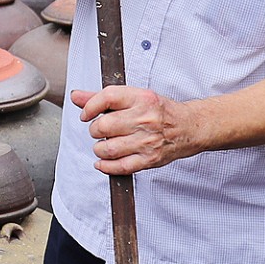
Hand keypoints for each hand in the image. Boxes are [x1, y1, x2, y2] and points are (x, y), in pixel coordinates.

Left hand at [73, 85, 201, 175]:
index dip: (89, 107)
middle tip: (100, 131)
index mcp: (140, 98)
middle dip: (95, 130)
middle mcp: (144, 119)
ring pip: (108, 148)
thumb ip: (103, 98)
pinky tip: (102, 162)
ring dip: (99, 148)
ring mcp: (147, 141)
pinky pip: (120, 167)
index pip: (106, 98)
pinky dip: (105, 166)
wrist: (189, 127)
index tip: (85, 114)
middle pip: (103, 126)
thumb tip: (76, 97)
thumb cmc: (160, 111)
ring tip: (104, 145)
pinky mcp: (149, 159)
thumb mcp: (134, 97)